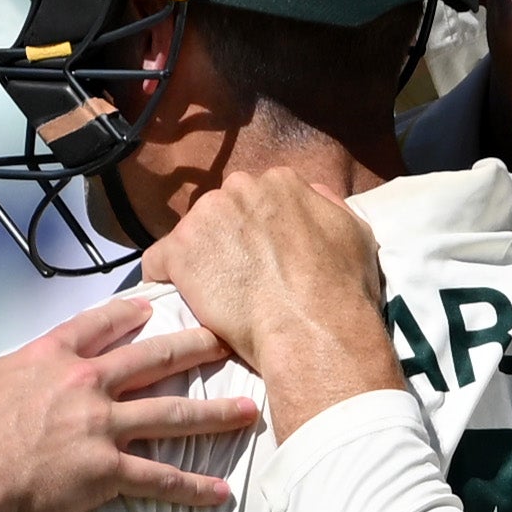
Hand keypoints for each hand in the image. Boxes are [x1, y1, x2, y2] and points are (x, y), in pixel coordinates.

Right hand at [0, 299, 260, 511]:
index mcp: (47, 360)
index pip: (95, 327)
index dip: (126, 315)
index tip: (150, 308)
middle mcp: (84, 385)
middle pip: (151, 360)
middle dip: (194, 348)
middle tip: (225, 341)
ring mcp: (100, 427)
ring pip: (170, 415)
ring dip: (213, 413)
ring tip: (248, 411)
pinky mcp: (107, 471)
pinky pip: (159, 480)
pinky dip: (192, 488)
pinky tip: (221, 493)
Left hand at [150, 173, 397, 434]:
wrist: (312, 330)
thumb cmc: (339, 289)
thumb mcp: (354, 232)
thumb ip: (325, 205)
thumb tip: (309, 194)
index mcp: (280, 181)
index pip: (254, 198)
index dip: (254, 230)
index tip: (258, 255)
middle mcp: (240, 187)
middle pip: (220, 211)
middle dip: (225, 239)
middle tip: (237, 275)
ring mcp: (206, 216)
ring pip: (191, 235)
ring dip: (199, 259)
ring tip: (216, 293)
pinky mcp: (179, 250)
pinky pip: (157, 261)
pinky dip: (166, 279)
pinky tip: (184, 297)